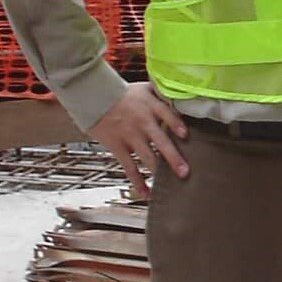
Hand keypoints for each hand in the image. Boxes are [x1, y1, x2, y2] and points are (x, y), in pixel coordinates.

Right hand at [88, 82, 188, 198]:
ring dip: (159, 171)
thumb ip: (162, 93)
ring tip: (173, 182)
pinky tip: (146, 193)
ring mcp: (130, 136)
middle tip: (185, 171)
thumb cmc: (123, 93)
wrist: (95, 98)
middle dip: (173, 158)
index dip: (177, 125)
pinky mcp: (118, 147)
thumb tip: (181, 96)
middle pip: (161, 141)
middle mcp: (142, 122)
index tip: (186, 135)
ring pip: (147, 157)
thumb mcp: (145, 88)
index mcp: (151, 106)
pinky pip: (129, 167)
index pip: (167, 116)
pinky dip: (137, 181)